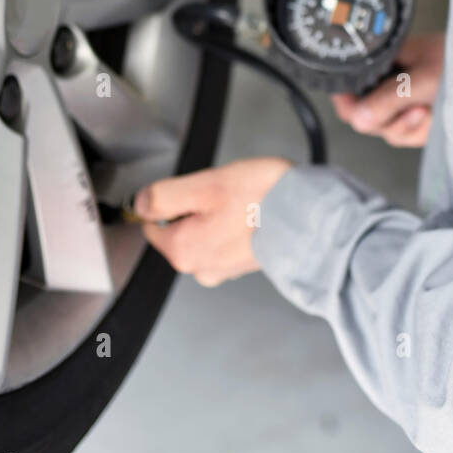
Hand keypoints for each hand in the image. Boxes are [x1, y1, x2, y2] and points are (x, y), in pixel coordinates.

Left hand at [132, 156, 294, 286]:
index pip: (152, 223)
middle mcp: (201, 267)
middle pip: (180, 229)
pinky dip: (236, 225)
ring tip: (242, 200)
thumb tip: (141, 203)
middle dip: (196, 207)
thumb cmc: (263, 199)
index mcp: (183, 250)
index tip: (192, 188)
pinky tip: (253, 212)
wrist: (311, 216)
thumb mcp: (204, 184)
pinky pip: (228, 239)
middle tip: (222, 192)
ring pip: (205, 233)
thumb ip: (164, 195)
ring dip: (218, 215)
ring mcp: (224, 269)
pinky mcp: (245, 263)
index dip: (169, 200)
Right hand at [330, 31, 444, 147]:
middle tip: (415, 110)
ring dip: (411, 126)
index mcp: (384, 62)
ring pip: (389, 130)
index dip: (349, 103)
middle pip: (367, 116)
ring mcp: (403, 101)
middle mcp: (389, 82)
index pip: (351, 88)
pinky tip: (435, 117)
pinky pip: (408, 135)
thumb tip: (357, 118)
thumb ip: (389, 99)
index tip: (358, 113)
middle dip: (392, 119)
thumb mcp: (422, 80)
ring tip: (430, 111)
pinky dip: (422, 130)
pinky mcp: (418, 117)